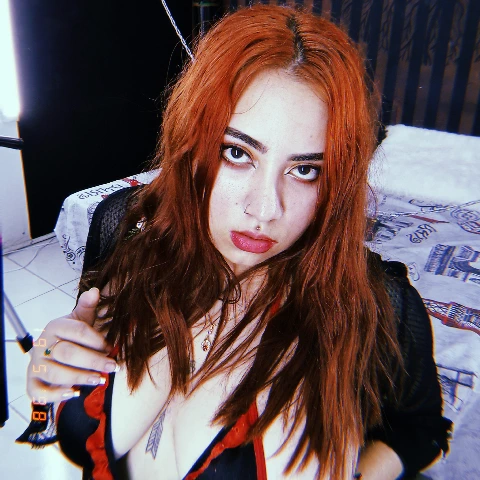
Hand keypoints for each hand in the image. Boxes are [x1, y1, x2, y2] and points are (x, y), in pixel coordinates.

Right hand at [26, 287, 117, 402]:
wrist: (55, 351)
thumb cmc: (73, 336)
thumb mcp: (82, 319)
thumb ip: (88, 307)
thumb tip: (95, 291)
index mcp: (55, 326)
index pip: (78, 331)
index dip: (98, 340)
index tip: (111, 348)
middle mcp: (42, 345)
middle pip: (68, 353)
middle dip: (93, 361)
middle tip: (112, 367)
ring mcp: (36, 364)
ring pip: (56, 373)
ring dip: (80, 378)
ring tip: (99, 380)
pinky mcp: (33, 383)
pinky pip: (39, 392)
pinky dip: (56, 395)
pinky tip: (75, 393)